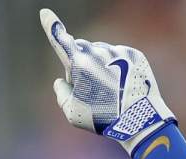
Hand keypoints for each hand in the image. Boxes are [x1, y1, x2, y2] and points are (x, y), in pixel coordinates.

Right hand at [39, 8, 174, 154]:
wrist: (140, 119)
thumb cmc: (102, 118)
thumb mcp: (72, 112)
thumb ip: (61, 94)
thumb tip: (61, 81)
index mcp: (79, 64)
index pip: (60, 40)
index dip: (51, 26)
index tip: (45, 12)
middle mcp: (97, 52)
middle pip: (80, 49)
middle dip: (78, 62)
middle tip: (88, 88)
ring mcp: (117, 51)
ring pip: (100, 53)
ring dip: (99, 65)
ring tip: (110, 90)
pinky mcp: (133, 54)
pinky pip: (119, 56)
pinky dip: (117, 67)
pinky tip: (123, 85)